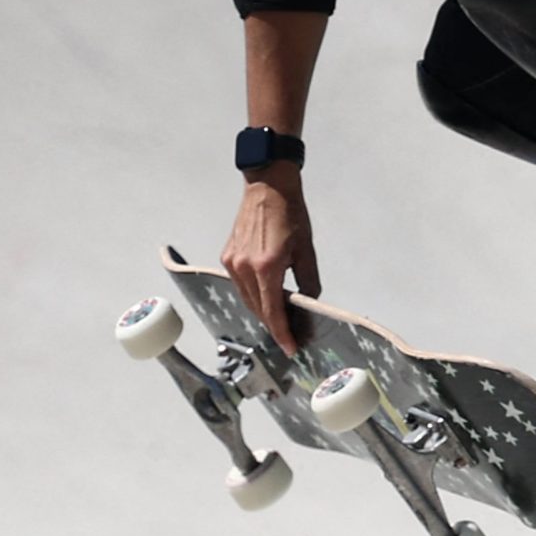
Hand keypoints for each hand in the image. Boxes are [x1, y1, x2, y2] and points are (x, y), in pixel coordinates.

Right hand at [221, 164, 319, 357]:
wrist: (268, 186)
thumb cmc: (291, 214)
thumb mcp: (307, 250)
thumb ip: (307, 282)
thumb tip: (305, 305)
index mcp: (267, 267)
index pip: (273, 312)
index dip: (282, 334)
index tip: (291, 348)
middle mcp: (245, 268)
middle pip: (258, 310)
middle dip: (274, 325)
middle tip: (291, 335)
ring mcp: (232, 262)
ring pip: (247, 299)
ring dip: (263, 311)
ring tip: (280, 318)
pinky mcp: (227, 256)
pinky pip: (240, 285)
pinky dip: (253, 295)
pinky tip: (266, 296)